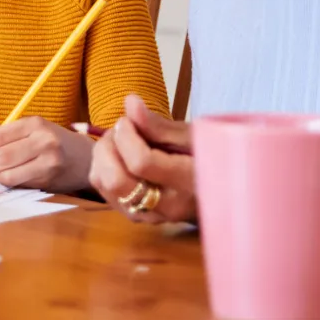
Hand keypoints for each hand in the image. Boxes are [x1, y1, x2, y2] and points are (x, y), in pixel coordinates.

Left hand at [0, 116, 92, 190]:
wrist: (86, 159)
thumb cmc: (51, 142)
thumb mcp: (29, 130)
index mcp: (35, 124)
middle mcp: (43, 141)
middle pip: (1, 157)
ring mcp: (48, 162)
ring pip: (8, 174)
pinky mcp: (49, 180)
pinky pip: (18, 184)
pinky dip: (2, 183)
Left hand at [88, 94, 195, 222]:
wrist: (217, 191)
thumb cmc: (206, 157)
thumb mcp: (192, 137)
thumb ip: (159, 125)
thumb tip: (130, 102)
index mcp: (189, 184)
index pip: (141, 163)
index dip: (126, 135)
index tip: (128, 120)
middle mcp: (167, 207)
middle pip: (115, 179)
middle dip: (108, 146)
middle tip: (121, 129)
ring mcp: (149, 216)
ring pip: (104, 185)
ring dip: (103, 156)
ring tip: (120, 140)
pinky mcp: (134, 217)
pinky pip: (102, 191)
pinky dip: (103, 168)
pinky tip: (119, 157)